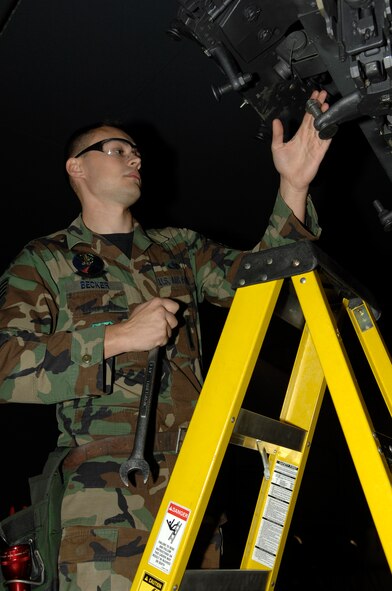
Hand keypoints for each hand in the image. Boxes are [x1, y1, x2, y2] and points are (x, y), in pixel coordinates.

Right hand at [104, 297, 179, 356]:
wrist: (126, 335)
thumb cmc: (133, 322)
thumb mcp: (143, 307)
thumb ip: (156, 307)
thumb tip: (165, 309)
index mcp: (157, 303)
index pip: (175, 306)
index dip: (172, 313)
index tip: (168, 316)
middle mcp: (162, 312)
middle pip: (174, 320)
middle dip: (168, 325)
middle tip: (157, 327)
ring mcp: (163, 324)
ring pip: (170, 331)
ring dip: (163, 334)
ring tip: (152, 333)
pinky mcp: (162, 335)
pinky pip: (166, 340)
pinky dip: (160, 341)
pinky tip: (151, 338)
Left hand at [271, 89, 331, 220]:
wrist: (291, 179)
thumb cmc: (284, 165)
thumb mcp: (277, 147)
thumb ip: (278, 134)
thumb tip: (275, 121)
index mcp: (299, 135)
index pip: (307, 117)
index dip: (310, 106)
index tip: (314, 96)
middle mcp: (308, 137)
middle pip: (315, 118)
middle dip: (319, 106)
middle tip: (323, 94)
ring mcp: (315, 143)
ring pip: (321, 126)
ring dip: (324, 116)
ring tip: (327, 105)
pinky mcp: (320, 151)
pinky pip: (326, 140)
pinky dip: (329, 131)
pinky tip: (331, 122)